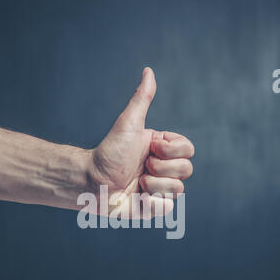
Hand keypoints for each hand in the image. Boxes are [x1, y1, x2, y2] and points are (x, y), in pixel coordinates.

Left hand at [87, 67, 193, 216]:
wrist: (92, 182)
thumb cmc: (108, 152)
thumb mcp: (128, 124)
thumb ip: (142, 99)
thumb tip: (148, 71)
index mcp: (162, 150)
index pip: (188, 149)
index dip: (171, 150)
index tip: (149, 148)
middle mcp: (164, 169)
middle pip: (186, 170)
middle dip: (161, 168)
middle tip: (141, 167)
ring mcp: (160, 190)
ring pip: (178, 189)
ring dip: (153, 186)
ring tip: (136, 183)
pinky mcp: (153, 208)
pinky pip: (168, 207)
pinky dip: (151, 203)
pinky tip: (137, 198)